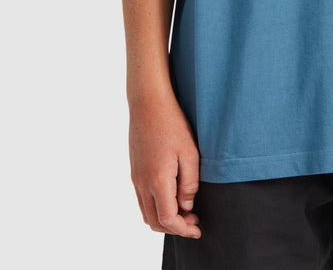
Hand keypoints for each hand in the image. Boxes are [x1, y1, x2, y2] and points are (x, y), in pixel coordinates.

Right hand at [128, 89, 201, 238]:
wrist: (148, 103)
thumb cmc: (172, 123)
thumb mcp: (189, 152)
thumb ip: (189, 183)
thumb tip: (187, 205)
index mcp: (157, 181)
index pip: (167, 219)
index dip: (183, 229)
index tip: (198, 229)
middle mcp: (142, 183)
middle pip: (154, 222)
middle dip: (175, 227)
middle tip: (194, 219)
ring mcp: (135, 177)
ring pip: (146, 212)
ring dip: (165, 218)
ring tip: (186, 209)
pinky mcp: (134, 170)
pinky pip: (142, 199)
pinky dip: (156, 206)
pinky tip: (172, 195)